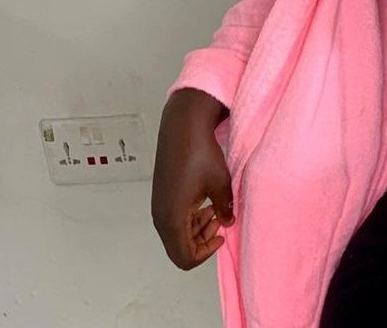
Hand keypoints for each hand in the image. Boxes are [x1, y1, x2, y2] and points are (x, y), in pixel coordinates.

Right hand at [151, 88, 235, 269]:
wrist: (183, 127)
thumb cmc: (199, 154)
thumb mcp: (221, 185)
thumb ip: (225, 209)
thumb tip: (227, 222)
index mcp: (173, 218)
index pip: (184, 258)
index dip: (205, 255)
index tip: (222, 237)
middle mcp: (161, 216)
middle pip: (179, 248)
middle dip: (202, 242)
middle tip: (221, 223)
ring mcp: (159, 206)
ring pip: (177, 234)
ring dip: (197, 230)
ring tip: (216, 212)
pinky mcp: (162, 196)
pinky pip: (174, 220)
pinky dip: (191, 219)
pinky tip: (207, 204)